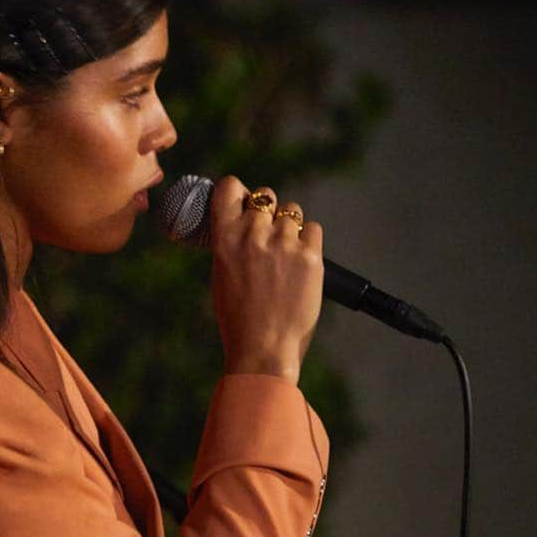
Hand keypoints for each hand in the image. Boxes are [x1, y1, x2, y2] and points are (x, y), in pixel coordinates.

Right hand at [209, 177, 323, 383]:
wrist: (263, 349)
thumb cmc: (239, 319)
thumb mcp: (222, 276)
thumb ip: (232, 245)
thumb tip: (244, 224)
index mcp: (224, 238)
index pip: (230, 187)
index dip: (239, 191)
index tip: (242, 203)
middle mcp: (253, 234)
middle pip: (266, 196)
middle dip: (268, 212)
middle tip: (268, 238)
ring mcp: (283, 244)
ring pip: (293, 212)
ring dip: (290, 228)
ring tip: (285, 258)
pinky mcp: (311, 256)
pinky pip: (314, 229)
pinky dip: (309, 242)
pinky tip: (301, 265)